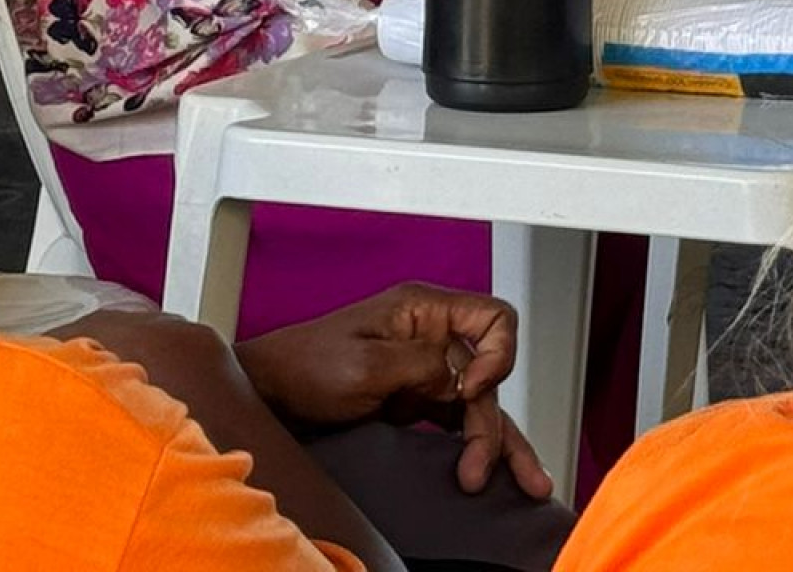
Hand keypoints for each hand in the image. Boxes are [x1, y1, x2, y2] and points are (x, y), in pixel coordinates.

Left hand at [236, 284, 553, 498]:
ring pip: (479, 404)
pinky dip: (475, 445)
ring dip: (495, 442)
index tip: (468, 389)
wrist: (270, 396)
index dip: (495, 354)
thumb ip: (419, 365)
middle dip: (489, 422)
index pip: (493, 317)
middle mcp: (431, 336)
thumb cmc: (305, 365)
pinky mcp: (414, 401)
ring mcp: (424, 370)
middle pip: (489, 373)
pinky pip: (458, 422)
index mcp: (423, 309)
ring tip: (522, 481)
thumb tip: (456, 379)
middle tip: (476, 467)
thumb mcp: (364, 364)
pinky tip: (491, 470)